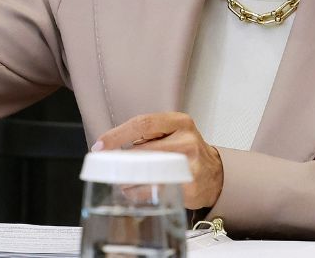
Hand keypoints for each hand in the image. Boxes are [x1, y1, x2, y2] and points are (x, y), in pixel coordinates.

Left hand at [94, 112, 223, 209]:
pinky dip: (139, 192)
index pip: (143, 123)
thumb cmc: (187, 152)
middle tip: (106, 168)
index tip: (100, 146)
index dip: (118, 134)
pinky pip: (156, 189)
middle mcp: (186, 138)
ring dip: (127, 179)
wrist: (214, 174)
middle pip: (143, 149)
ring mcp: (190, 162)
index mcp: (179, 122)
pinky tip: (133, 192)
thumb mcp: (172, 134)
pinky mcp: (189, 184)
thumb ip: (146, 136)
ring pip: (148, 170)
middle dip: (121, 162)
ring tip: (119, 181)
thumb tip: (110, 147)